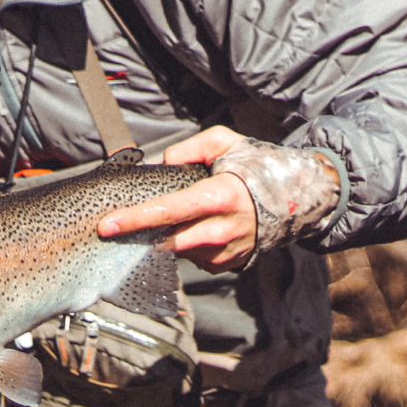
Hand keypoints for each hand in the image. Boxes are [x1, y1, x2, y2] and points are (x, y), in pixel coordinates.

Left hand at [97, 126, 261, 273]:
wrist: (298, 198)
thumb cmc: (258, 168)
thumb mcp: (225, 142)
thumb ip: (190, 148)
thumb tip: (164, 164)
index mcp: (219, 196)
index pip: (168, 211)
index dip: (134, 219)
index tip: (108, 226)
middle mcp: (223, 229)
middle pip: (169, 240)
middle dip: (146, 235)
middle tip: (130, 226)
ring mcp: (228, 251)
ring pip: (182, 250)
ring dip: (173, 237)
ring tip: (188, 217)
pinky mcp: (231, 264)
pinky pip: (198, 258)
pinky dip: (192, 245)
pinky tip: (202, 228)